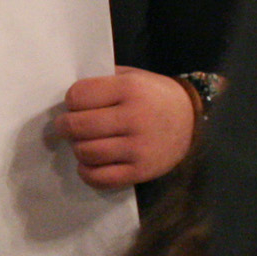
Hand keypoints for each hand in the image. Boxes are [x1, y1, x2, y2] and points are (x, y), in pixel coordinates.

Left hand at [58, 68, 196, 188]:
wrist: (192, 119)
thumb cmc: (151, 95)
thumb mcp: (130, 77)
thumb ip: (100, 83)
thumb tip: (64, 101)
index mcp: (129, 89)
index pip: (78, 96)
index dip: (72, 100)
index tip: (77, 104)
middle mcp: (135, 118)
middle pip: (77, 126)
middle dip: (65, 126)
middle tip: (69, 126)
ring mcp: (140, 148)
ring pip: (85, 152)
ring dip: (78, 148)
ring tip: (85, 142)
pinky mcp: (142, 171)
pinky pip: (100, 178)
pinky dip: (87, 172)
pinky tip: (91, 163)